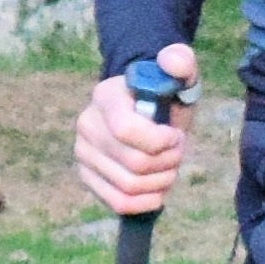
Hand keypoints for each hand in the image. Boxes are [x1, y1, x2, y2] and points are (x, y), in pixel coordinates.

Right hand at [74, 49, 197, 219]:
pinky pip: (118, 202)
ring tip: (168, 167)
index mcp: (105, 97)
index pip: (126, 131)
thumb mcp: (180, 77)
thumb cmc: (164, 96)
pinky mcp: (87, 178)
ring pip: (129, 187)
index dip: (159, 141)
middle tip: (176, 151)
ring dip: (160, 182)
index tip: (174, 135)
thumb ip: (182, 63)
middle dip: (167, 162)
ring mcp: (83, 154)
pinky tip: (157, 189)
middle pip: (134, 164)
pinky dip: (145, 202)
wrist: (145, 112)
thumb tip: (172, 61)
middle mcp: (86, 125)